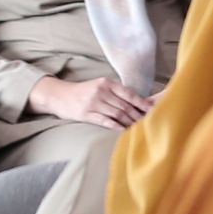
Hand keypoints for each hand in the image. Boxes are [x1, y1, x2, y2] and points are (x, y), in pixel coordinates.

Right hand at [28, 75, 149, 129]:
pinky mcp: (86, 114)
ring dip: (130, 122)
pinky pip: (105, 121)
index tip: (154, 110)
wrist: (58, 95)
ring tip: (140, 128)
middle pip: (125, 105)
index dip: (143, 103)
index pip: (129, 94)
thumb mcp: (100, 86)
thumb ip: (117, 93)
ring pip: (117, 114)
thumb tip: (140, 102)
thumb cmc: (83, 92)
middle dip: (139, 115)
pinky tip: (125, 131)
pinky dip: (117, 126)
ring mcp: (93, 103)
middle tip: (151, 122)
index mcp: (107, 83)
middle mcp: (101, 91)